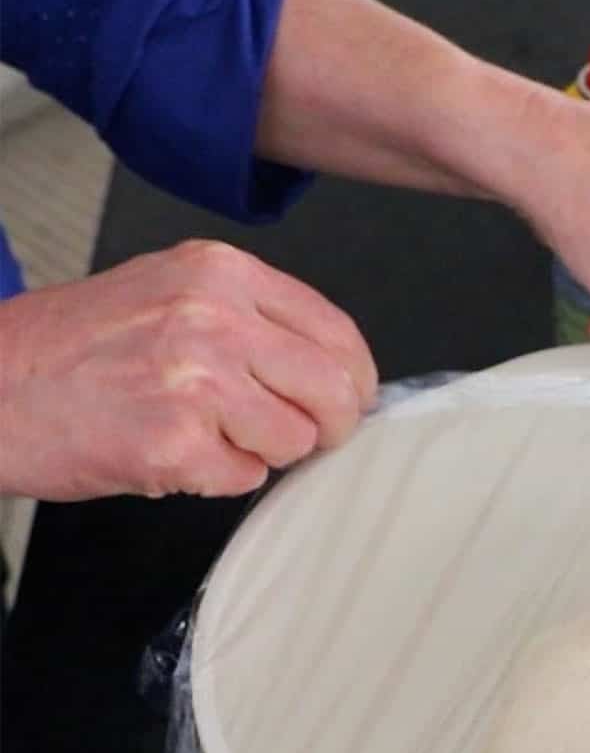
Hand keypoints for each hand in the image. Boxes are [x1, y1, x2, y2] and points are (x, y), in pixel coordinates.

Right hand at [0, 240, 376, 500]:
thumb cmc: (73, 348)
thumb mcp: (168, 294)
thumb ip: (251, 320)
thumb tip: (332, 371)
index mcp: (220, 273)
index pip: (337, 332)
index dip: (353, 380)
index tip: (347, 401)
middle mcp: (214, 317)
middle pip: (335, 390)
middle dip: (327, 427)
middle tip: (297, 436)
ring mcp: (196, 379)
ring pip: (296, 440)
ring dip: (262, 452)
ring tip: (204, 434)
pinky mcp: (175, 442)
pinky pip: (245, 478)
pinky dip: (216, 478)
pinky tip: (171, 453)